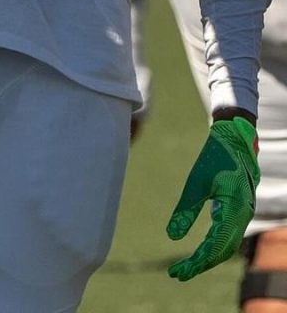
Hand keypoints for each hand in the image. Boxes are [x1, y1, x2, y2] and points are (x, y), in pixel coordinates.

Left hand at [166, 116, 258, 280]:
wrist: (234, 140)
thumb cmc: (215, 157)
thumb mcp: (196, 182)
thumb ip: (186, 209)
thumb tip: (171, 236)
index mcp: (235, 210)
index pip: (216, 247)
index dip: (197, 263)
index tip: (177, 272)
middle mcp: (243, 217)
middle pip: (222, 252)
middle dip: (200, 265)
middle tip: (176, 274)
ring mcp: (243, 215)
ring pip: (226, 246)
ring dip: (206, 258)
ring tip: (184, 267)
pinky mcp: (238, 212)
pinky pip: (228, 236)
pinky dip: (213, 247)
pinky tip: (199, 253)